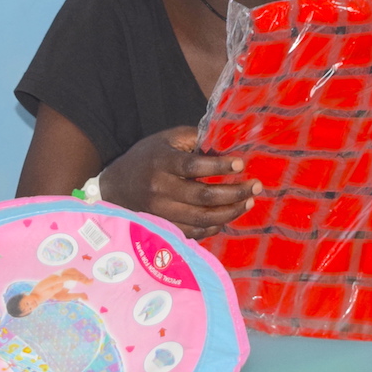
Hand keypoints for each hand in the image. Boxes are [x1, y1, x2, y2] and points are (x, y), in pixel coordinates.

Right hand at [34, 268, 92, 301]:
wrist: (39, 296)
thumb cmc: (53, 294)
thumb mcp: (67, 296)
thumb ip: (77, 295)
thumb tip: (87, 297)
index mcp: (65, 276)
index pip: (75, 273)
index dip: (83, 276)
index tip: (90, 281)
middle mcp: (61, 274)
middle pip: (73, 270)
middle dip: (82, 275)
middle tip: (89, 282)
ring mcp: (57, 275)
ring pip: (69, 271)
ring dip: (78, 275)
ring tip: (84, 280)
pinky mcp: (53, 278)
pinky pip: (63, 277)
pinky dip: (70, 277)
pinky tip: (76, 279)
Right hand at [100, 126, 260, 240]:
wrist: (115, 186)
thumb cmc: (147, 158)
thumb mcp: (166, 139)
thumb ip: (194, 139)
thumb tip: (226, 144)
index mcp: (162, 162)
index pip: (193, 165)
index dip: (219, 166)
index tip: (241, 165)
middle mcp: (160, 189)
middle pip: (203, 196)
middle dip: (234, 192)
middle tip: (256, 186)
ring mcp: (161, 212)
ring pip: (202, 218)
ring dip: (230, 212)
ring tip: (248, 201)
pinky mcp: (163, 227)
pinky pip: (194, 233)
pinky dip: (214, 227)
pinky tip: (227, 216)